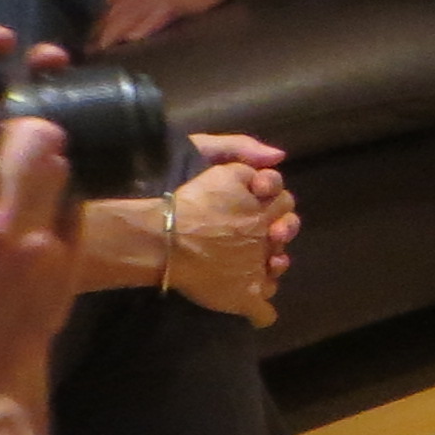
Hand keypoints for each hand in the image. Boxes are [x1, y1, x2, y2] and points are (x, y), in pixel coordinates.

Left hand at [164, 140, 298, 322]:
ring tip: (273, 260)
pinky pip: (262, 287)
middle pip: (282, 222)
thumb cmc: (174, 192)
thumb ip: (237, 147)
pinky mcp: (235, 281)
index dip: (273, 187)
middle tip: (274, 232)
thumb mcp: (199, 150)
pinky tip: (265, 280)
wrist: (148, 235)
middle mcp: (245, 224)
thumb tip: (277, 155)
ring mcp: (240, 254)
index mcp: (241, 196)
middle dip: (286, 225)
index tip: (261, 188)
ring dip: (281, 255)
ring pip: (277, 254)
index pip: (273, 190)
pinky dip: (269, 285)